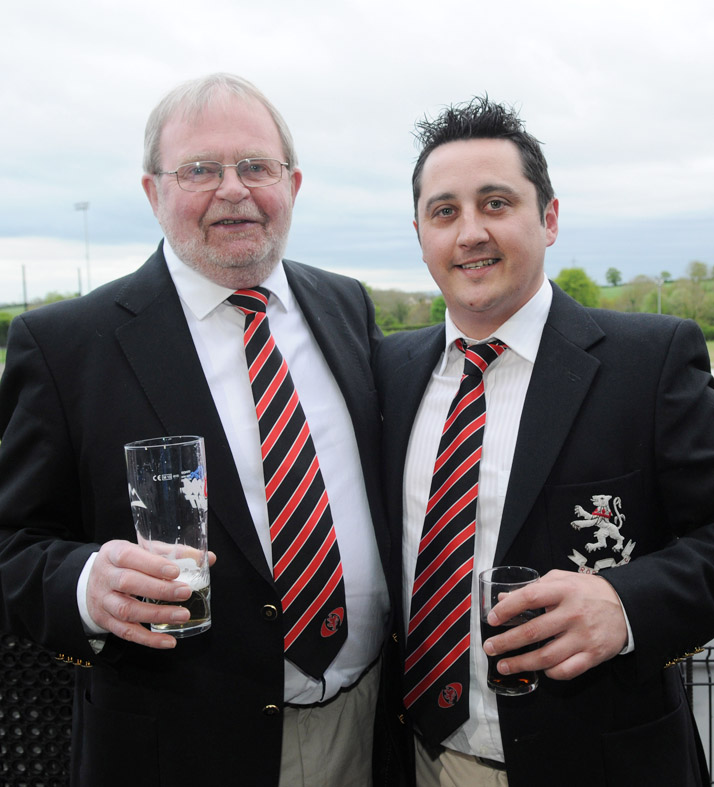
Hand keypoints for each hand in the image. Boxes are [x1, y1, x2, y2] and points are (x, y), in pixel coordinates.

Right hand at [86, 540, 215, 649]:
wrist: (89, 582)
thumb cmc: (125, 563)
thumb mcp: (141, 550)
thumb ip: (172, 553)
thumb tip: (208, 558)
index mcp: (114, 553)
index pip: (130, 557)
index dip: (152, 565)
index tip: (175, 571)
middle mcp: (106, 577)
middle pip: (128, 583)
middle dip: (159, 589)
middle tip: (185, 592)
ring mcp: (104, 601)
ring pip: (127, 610)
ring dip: (157, 614)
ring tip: (183, 615)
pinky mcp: (106, 621)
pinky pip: (126, 632)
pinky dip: (148, 639)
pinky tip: (169, 641)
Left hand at [482, 569, 626, 680]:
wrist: (627, 606)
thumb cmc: (588, 591)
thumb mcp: (563, 580)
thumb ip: (534, 587)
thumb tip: (504, 598)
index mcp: (564, 591)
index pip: (530, 597)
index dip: (508, 609)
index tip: (492, 619)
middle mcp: (573, 614)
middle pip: (533, 632)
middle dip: (506, 642)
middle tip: (490, 647)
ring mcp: (583, 637)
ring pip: (547, 656)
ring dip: (521, 663)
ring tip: (503, 666)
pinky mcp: (593, 655)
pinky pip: (566, 670)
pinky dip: (549, 672)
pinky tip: (539, 670)